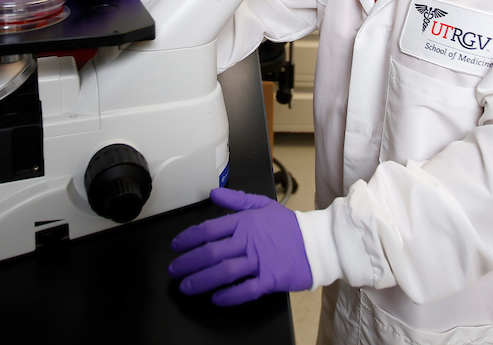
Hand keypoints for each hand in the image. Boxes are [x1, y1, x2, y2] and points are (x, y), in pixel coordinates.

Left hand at [168, 187, 311, 305]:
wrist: (318, 242)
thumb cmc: (289, 226)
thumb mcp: (263, 205)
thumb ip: (236, 200)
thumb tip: (213, 193)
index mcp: (245, 221)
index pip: (209, 229)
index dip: (188, 238)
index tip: (175, 246)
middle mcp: (249, 240)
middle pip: (211, 252)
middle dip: (188, 262)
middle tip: (174, 270)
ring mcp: (260, 260)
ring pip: (224, 271)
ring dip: (202, 280)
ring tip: (186, 287)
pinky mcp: (271, 279)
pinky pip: (246, 289)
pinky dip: (230, 295)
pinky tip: (216, 299)